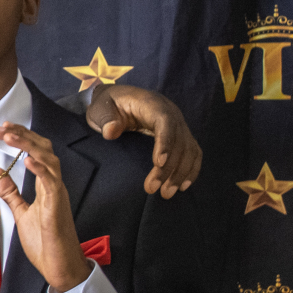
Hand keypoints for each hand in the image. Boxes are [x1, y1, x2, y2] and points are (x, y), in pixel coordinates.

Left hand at [0, 123, 90, 292]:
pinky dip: (40, 168)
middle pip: (43, 149)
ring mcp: (57, 194)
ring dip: (29, 145)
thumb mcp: (22, 212)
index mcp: (47, 184)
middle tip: (1, 126)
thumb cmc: (45, 241)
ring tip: (10, 136)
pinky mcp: (57, 206)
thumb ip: (11, 192)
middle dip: (22, 135)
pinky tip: (27, 159)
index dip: (21, 137)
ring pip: (49, 160)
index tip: (2, 128)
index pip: (36, 152)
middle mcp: (54, 184)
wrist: (59, 265)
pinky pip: (51, 182)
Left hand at [84, 84, 201, 198]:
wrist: (118, 99)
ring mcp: (178, 125)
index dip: (165, 143)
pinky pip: (192, 152)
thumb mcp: (100, 109)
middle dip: (170, 167)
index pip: (165, 123)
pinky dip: (191, 169)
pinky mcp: (179, 135)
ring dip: (181, 173)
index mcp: (153, 104)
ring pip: (188, 149)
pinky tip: (182, 186)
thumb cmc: (108, 105)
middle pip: (178, 141)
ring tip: (167, 193)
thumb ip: (105, 118)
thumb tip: (111, 131)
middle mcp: (171, 113)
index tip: (158, 164)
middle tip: (154, 189)